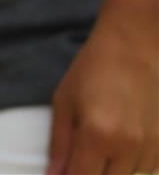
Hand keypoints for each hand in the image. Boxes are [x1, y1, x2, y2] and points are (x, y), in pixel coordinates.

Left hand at [47, 8, 158, 174]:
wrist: (134, 47)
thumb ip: (59, 145)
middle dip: (88, 174)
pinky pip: (146, 169)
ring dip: (110, 170)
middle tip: (78, 159)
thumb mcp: (64, 103)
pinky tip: (119, 144)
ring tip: (99, 145)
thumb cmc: (92, 70)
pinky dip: (130, 165)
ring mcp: (151, 147)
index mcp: (97, 135)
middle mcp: (128, 146)